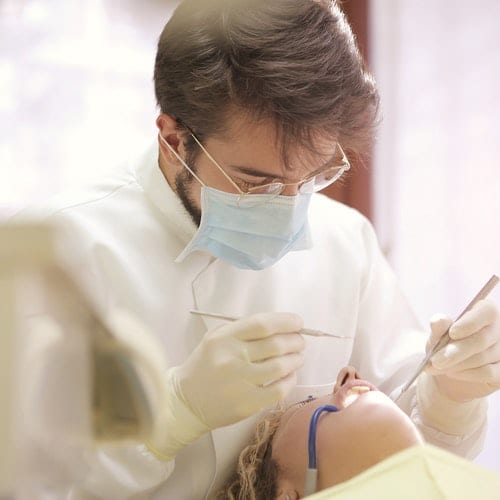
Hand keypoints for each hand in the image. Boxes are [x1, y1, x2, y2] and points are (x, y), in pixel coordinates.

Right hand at [172, 312, 304, 428]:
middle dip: (295, 341)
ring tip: (298, 357)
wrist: (185, 401)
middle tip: (300, 341)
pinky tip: (290, 375)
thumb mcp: (216, 338)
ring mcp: (240, 382)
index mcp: (225, 338)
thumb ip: (244, 330)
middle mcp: (233, 358)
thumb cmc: (205, 364)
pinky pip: (279, 390)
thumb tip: (281, 327)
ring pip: (281, 366)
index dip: (286, 321)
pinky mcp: (247, 404)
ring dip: (296, 359)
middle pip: (276, 344)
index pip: (262, 324)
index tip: (298, 322)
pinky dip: (290, 380)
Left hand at [426, 300, 499, 401]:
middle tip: (436, 361)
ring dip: (457, 364)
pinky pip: (488, 373)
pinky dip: (467, 373)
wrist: (447, 368)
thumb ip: (438, 327)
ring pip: (483, 357)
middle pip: (482, 339)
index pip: (487, 311)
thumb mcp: (436, 334)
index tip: (452, 333)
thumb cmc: (443, 344)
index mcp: (484, 311)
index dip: (471, 322)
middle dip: (457, 351)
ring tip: (438, 366)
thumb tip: (439, 320)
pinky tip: (452, 372)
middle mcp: (499, 328)